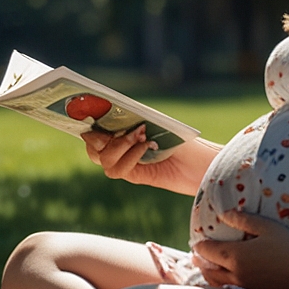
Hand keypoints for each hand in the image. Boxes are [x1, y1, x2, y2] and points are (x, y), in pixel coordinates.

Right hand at [81, 125, 198, 192]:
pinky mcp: (136, 176)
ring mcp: (128, 163)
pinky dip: (129, 155)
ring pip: (102, 159)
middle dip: (96, 137)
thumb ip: (136, 120)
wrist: (204, 163)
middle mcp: (123, 147)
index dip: (87, 122)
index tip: (84, 114)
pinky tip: (146, 145)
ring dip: (117, 145)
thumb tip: (113, 111)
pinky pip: (118, 170)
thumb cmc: (185, 139)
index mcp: (125, 130)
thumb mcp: (158, 124)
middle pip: (93, 146)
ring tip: (138, 135)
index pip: (98, 127)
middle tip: (109, 131)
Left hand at [190, 210, 288, 288]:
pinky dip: (221, 284)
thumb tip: (223, 213)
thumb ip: (243, 220)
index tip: (197, 239)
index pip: (207, 250)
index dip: (200, 244)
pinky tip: (225, 280)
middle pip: (208, 269)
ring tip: (206, 268)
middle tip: (196, 254)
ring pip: (217, 283)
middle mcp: (235, 274)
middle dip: (200, 260)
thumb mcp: (267, 227)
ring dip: (208, 275)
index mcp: (235, 256)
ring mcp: (243, 286)